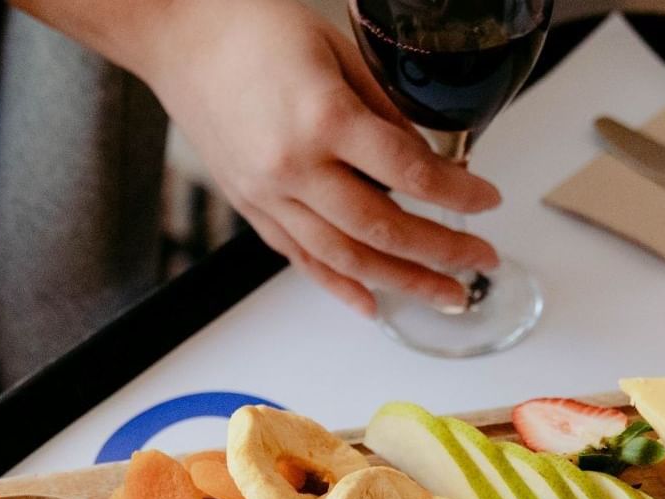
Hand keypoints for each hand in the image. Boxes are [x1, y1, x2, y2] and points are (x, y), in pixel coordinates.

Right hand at [43, 0, 501, 314]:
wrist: (176, 35)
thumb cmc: (251, 28)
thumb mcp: (337, 50)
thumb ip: (386, 107)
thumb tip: (429, 154)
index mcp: (323, 119)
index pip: (410, 173)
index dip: (458, 194)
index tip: (488, 201)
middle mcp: (293, 167)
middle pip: (382, 229)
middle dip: (441, 252)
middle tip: (481, 262)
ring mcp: (266, 193)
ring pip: (344, 257)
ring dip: (402, 282)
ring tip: (446, 294)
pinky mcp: (249, 205)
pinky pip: (300, 257)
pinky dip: (340, 285)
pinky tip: (372, 304)